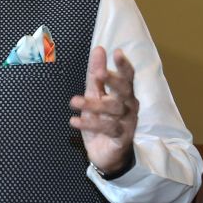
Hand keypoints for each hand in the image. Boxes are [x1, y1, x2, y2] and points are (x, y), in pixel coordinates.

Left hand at [69, 47, 137, 173]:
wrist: (104, 153)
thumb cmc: (102, 120)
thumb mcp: (95, 95)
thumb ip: (95, 74)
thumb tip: (99, 49)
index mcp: (125, 94)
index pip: (128, 77)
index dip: (123, 65)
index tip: (116, 52)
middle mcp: (129, 106)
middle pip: (124, 91)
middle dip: (113, 81)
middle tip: (99, 74)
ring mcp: (127, 122)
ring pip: (112, 109)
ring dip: (92, 104)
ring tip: (73, 101)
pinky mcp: (121, 137)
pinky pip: (107, 128)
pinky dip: (89, 124)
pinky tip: (74, 121)